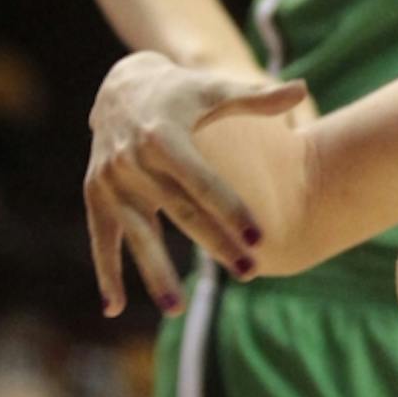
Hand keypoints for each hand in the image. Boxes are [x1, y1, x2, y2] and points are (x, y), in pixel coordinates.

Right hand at [85, 53, 309, 317]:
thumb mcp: (213, 89)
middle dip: (215, 244)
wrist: (120, 87)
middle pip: (180, 211)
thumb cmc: (180, 93)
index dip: (231, 209)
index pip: (202, 180)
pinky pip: (102, 239)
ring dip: (155, 272)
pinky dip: (106, 272)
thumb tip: (302, 90)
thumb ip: (256, 97)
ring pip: (137, 233)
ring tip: (177, 309)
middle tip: (248, 273)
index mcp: (162, 135)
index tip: (260, 238)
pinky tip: (116, 308)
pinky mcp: (95, 195)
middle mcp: (131, 159)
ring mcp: (109, 180)